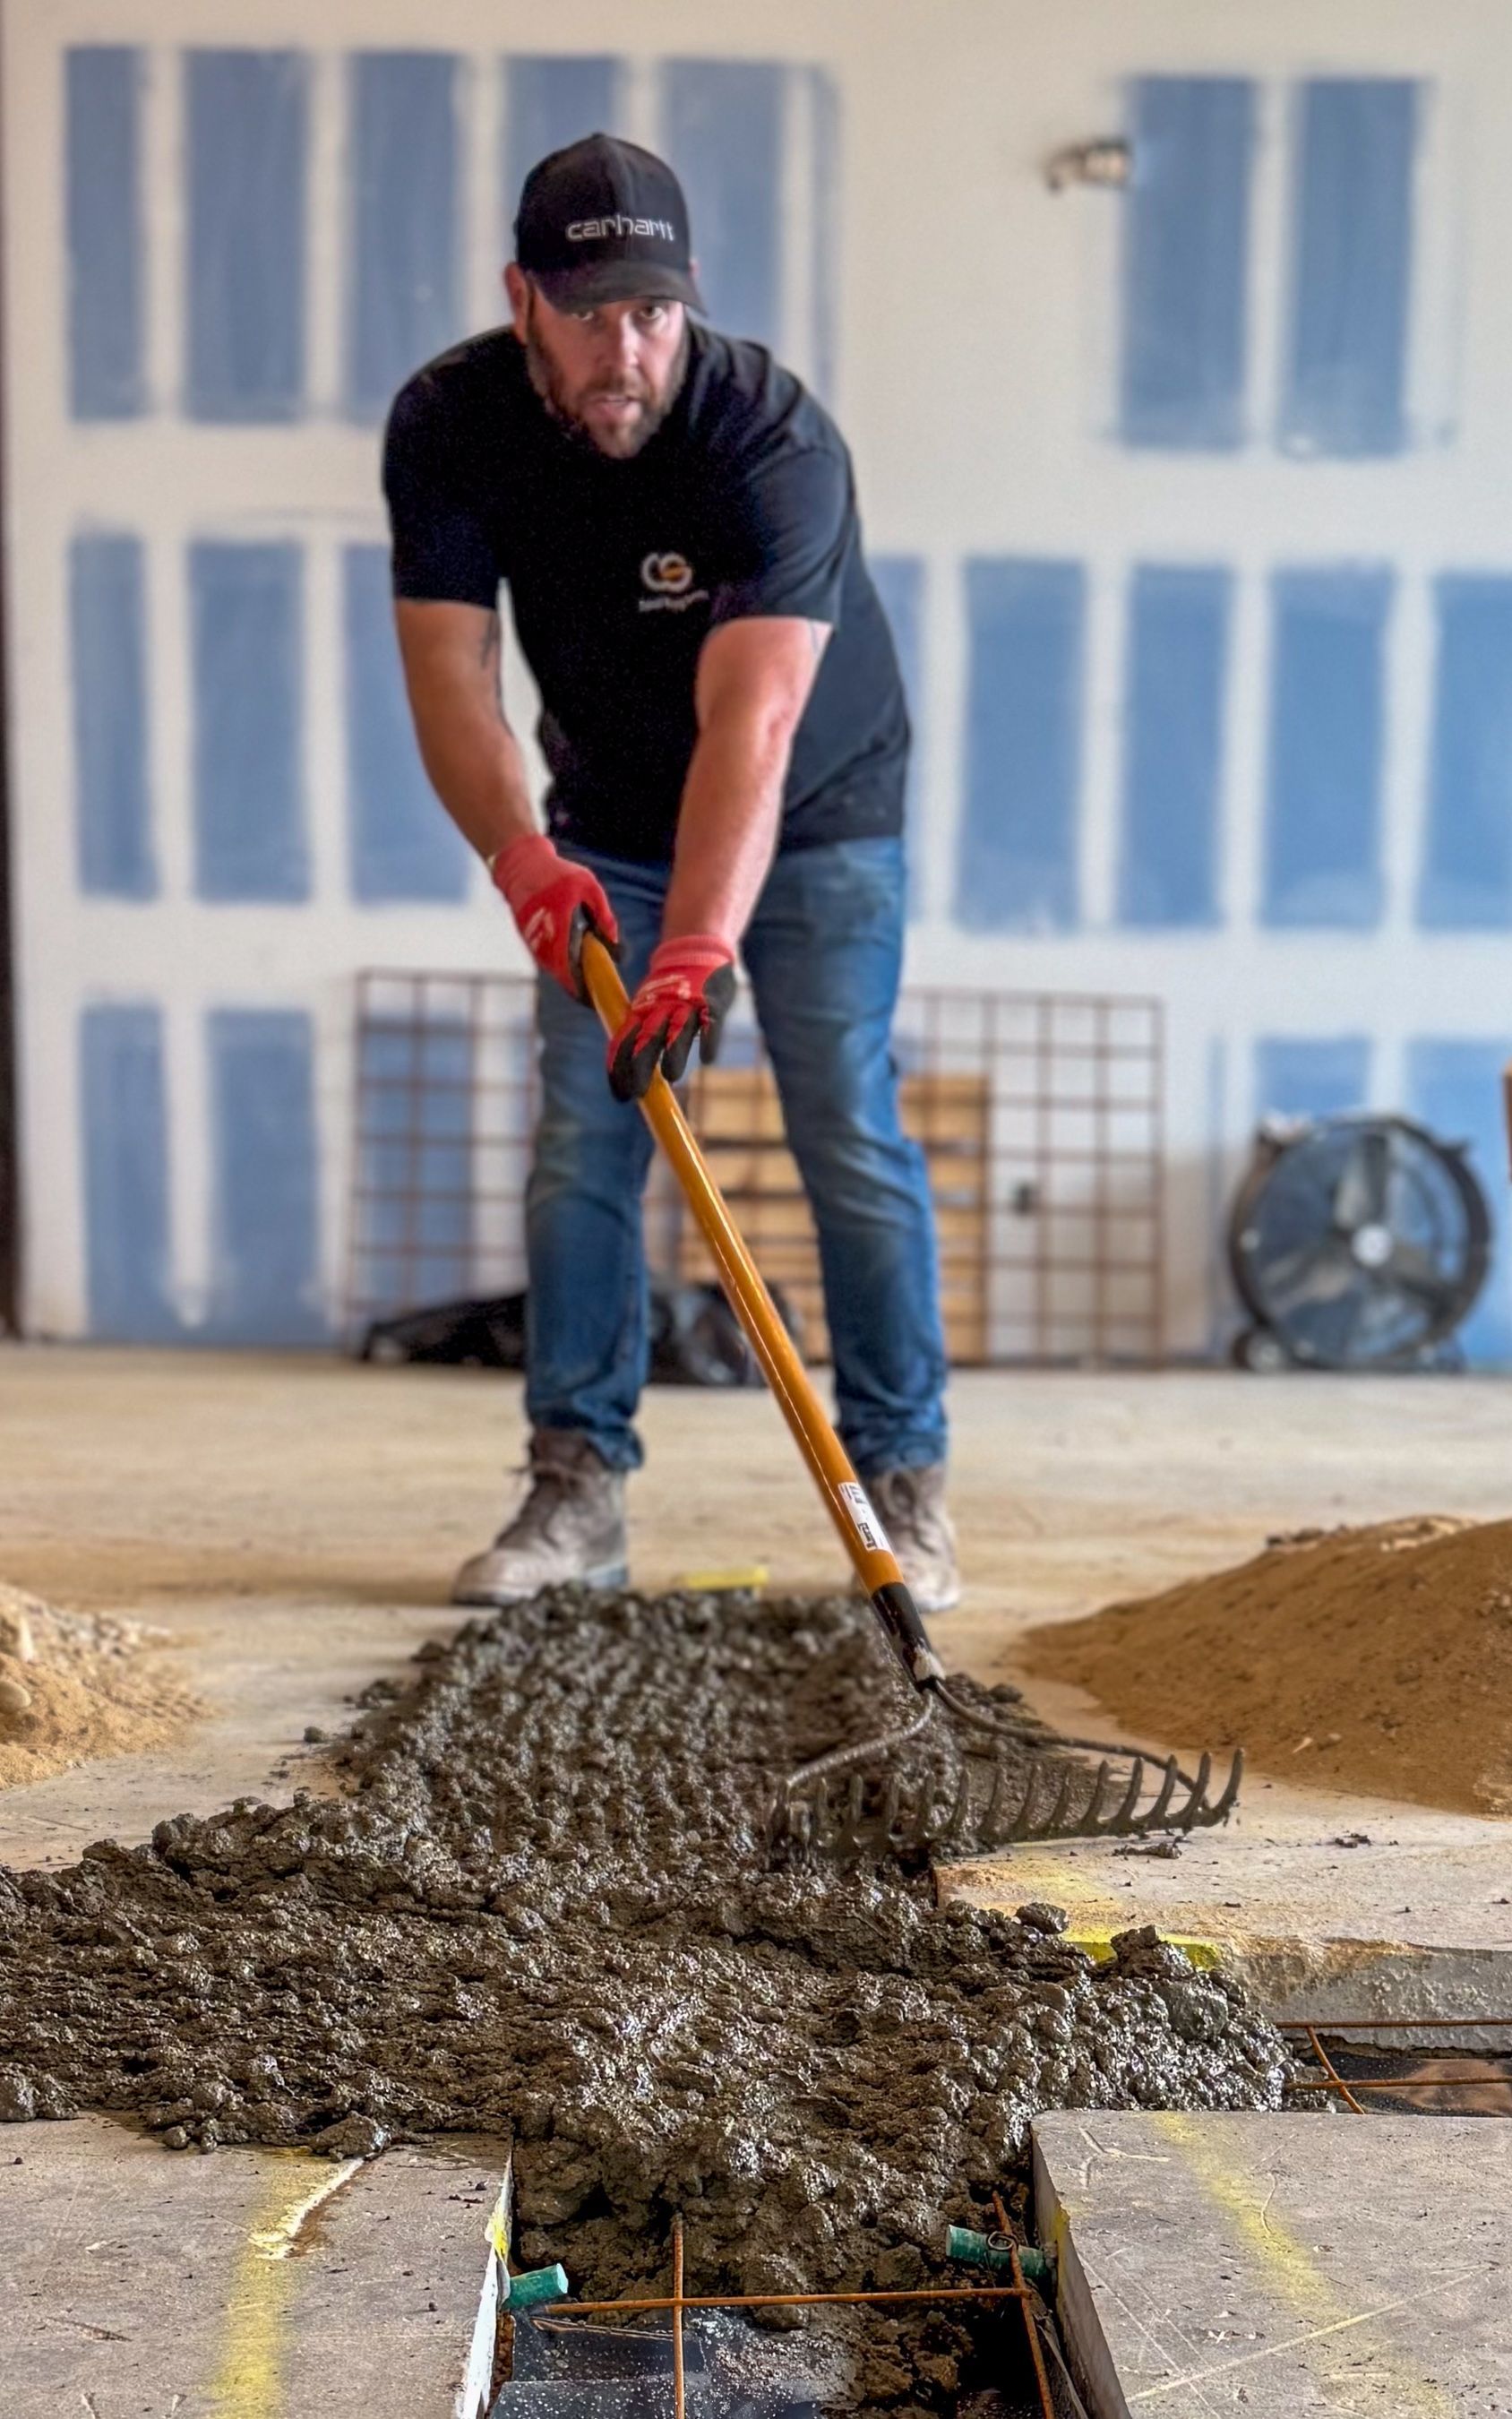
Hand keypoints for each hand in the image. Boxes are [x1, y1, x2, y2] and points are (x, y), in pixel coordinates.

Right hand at [491, 834, 618, 1000]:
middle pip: (559, 970)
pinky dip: (558, 964)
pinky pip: (544, 956)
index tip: (591, 997)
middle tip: (593, 996)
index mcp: (560, 921)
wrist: (521, 865)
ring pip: (551, 966)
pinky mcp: (527, 935)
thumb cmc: (558, 873)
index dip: (579, 983)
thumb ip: (603, 914)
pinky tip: (570, 967)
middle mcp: (543, 933)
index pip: (569, 962)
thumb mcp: (588, 886)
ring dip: (566, 976)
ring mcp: (532, 936)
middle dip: (575, 985)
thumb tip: (613, 942)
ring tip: (584, 985)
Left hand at [607, 936, 736, 1101]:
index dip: (620, 1068)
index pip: (624, 1042)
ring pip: (678, 1031)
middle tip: (638, 1092)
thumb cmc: (670, 991)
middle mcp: (661, 1009)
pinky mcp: (712, 1002)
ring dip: (674, 1052)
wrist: (695, 949)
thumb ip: (637, 1035)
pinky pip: (711, 1023)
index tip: (619, 1096)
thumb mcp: (648, 1006)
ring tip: (672, 1076)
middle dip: (641, 1066)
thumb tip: (625, 1076)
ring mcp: (687, 1005)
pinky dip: (710, 1040)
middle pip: (647, 1040)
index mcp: (641, 1012)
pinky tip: (707, 1059)